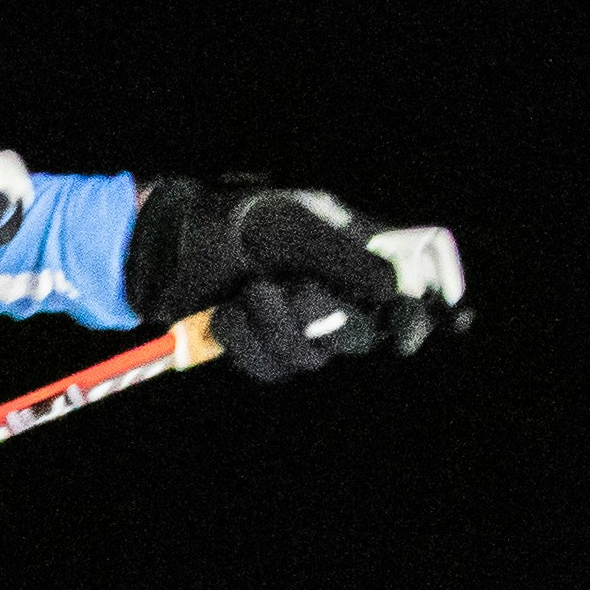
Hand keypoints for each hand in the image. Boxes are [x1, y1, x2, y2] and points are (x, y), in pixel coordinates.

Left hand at [127, 181, 468, 379]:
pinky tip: (227, 313)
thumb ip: (344, 256)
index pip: (407, 293)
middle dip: (323, 317)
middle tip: (291, 288)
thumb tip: (395, 292)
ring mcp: (300, 326)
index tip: (406, 332)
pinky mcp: (265, 350)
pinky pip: (272, 368)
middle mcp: (335, 293)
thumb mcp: (290, 225)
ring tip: (245, 292)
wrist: (170, 246)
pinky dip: (246, 342)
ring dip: (273, 327)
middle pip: (361, 336)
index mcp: (355, 255)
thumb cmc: (234, 221)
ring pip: (312, 357)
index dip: (419, 316)